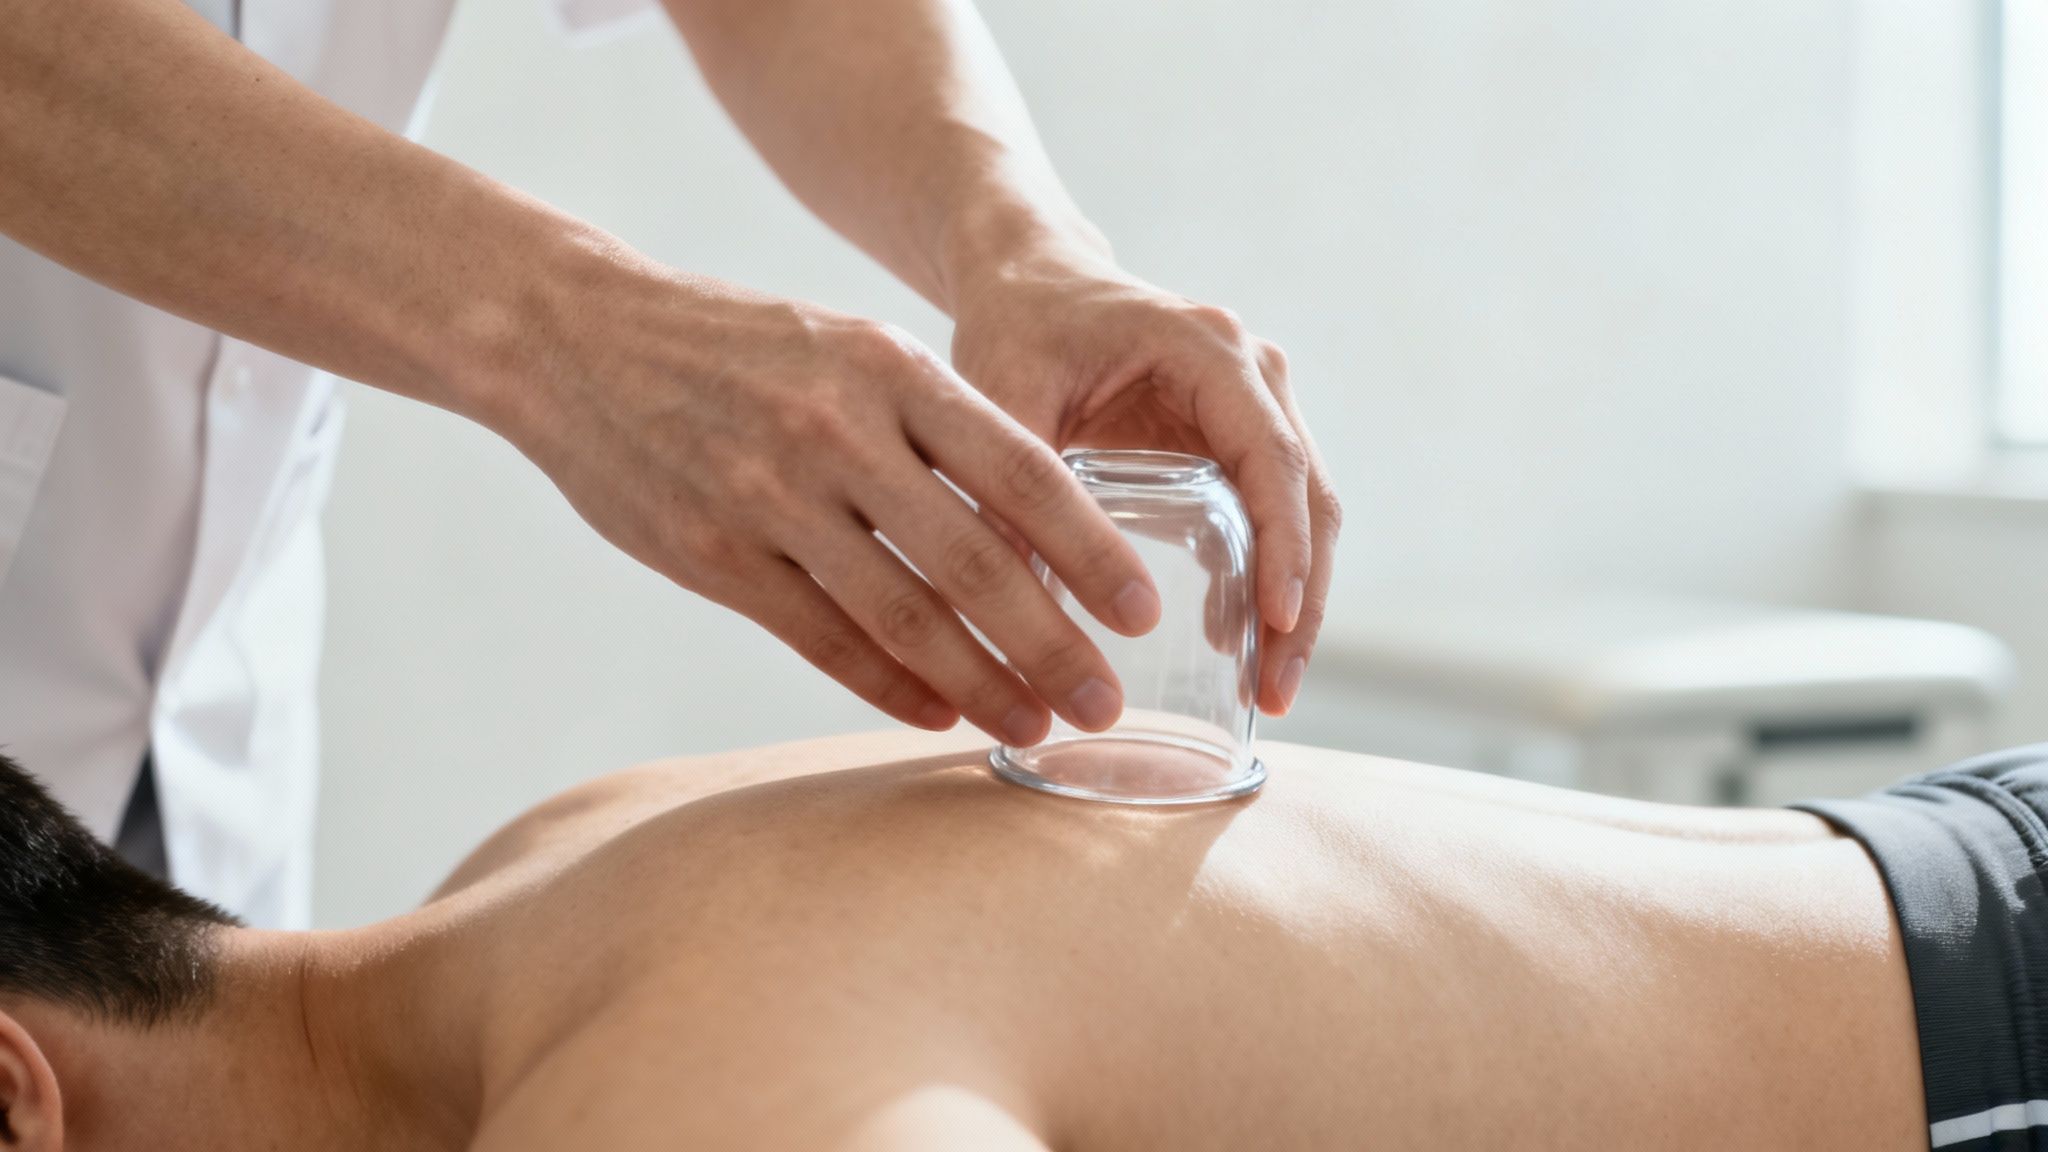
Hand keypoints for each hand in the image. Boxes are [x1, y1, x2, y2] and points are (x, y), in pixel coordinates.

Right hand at [489, 265, 1162, 746]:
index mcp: (889, 368)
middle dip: (1052, 643)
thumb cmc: (739, 346)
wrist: (577, 339)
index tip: (1142, 611)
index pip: (1020, 469)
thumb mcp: (848, 347)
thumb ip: (933, 424)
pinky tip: (937, 713)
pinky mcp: (714, 556)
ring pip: (902, 614)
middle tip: (1105, 706)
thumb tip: (1032, 526)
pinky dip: (889, 684)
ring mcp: (771, 498)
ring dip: (980, 682)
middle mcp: (838, 432)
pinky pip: (822, 638)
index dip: (1089, 549)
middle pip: (973, 559)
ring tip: (1034, 726)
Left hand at [948, 248, 1340, 714]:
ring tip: (1266, 690)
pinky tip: (1233, 643)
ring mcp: (1255, 404)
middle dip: (1300, 600)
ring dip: (1293, 602)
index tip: (1277, 623)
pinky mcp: (1236, 437)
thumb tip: (1006, 602)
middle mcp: (1253, 374)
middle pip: (1308, 498)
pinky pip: (1270, 514)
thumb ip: (1010, 485)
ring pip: (1302, 513)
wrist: (1031, 278)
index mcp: (1210, 352)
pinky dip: (1265, 579)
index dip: (1285, 547)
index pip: (1273, 460)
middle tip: (1276, 692)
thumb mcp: (1004, 395)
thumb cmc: (1018, 322)